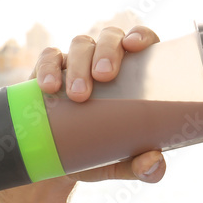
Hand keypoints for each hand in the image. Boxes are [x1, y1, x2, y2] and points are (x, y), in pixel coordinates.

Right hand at [29, 25, 165, 183]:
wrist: (58, 163)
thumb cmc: (102, 152)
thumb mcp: (123, 163)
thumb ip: (144, 167)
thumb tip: (154, 163)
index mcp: (133, 73)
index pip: (142, 40)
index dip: (141, 35)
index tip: (134, 46)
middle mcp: (106, 60)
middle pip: (110, 37)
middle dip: (107, 51)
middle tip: (105, 77)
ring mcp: (77, 62)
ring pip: (80, 44)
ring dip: (80, 65)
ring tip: (78, 95)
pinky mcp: (49, 70)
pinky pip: (49, 57)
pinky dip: (48, 67)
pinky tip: (49, 88)